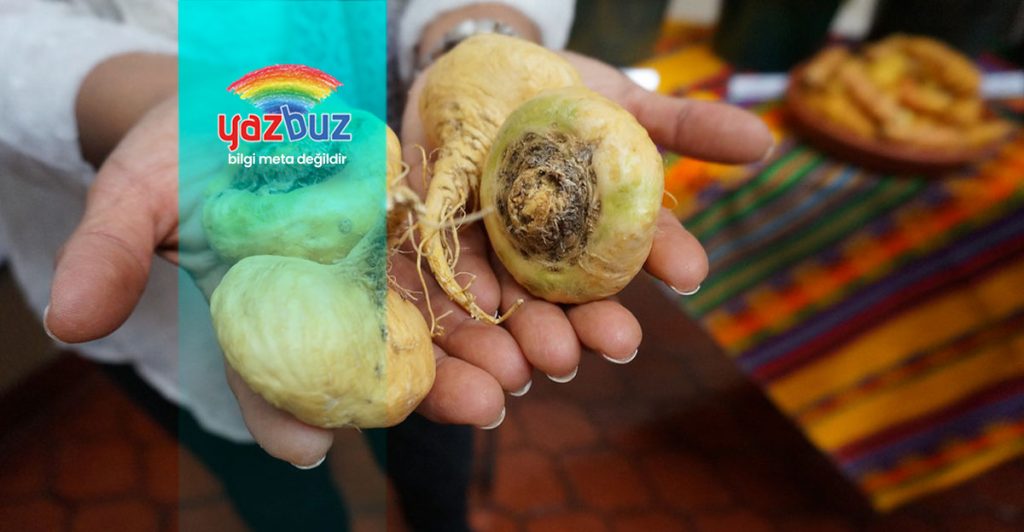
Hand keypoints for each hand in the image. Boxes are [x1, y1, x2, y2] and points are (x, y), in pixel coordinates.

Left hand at [396, 50, 772, 424]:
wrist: (466, 71)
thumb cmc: (552, 92)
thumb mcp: (617, 101)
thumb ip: (683, 125)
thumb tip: (762, 140)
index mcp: (594, 231)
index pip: (634, 251)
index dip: (664, 259)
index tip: (690, 271)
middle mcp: (544, 257)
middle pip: (570, 301)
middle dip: (591, 326)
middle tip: (617, 340)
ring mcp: (487, 257)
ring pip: (507, 310)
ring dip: (527, 341)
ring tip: (547, 361)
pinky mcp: (431, 249)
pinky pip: (440, 288)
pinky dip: (458, 315)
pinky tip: (479, 326)